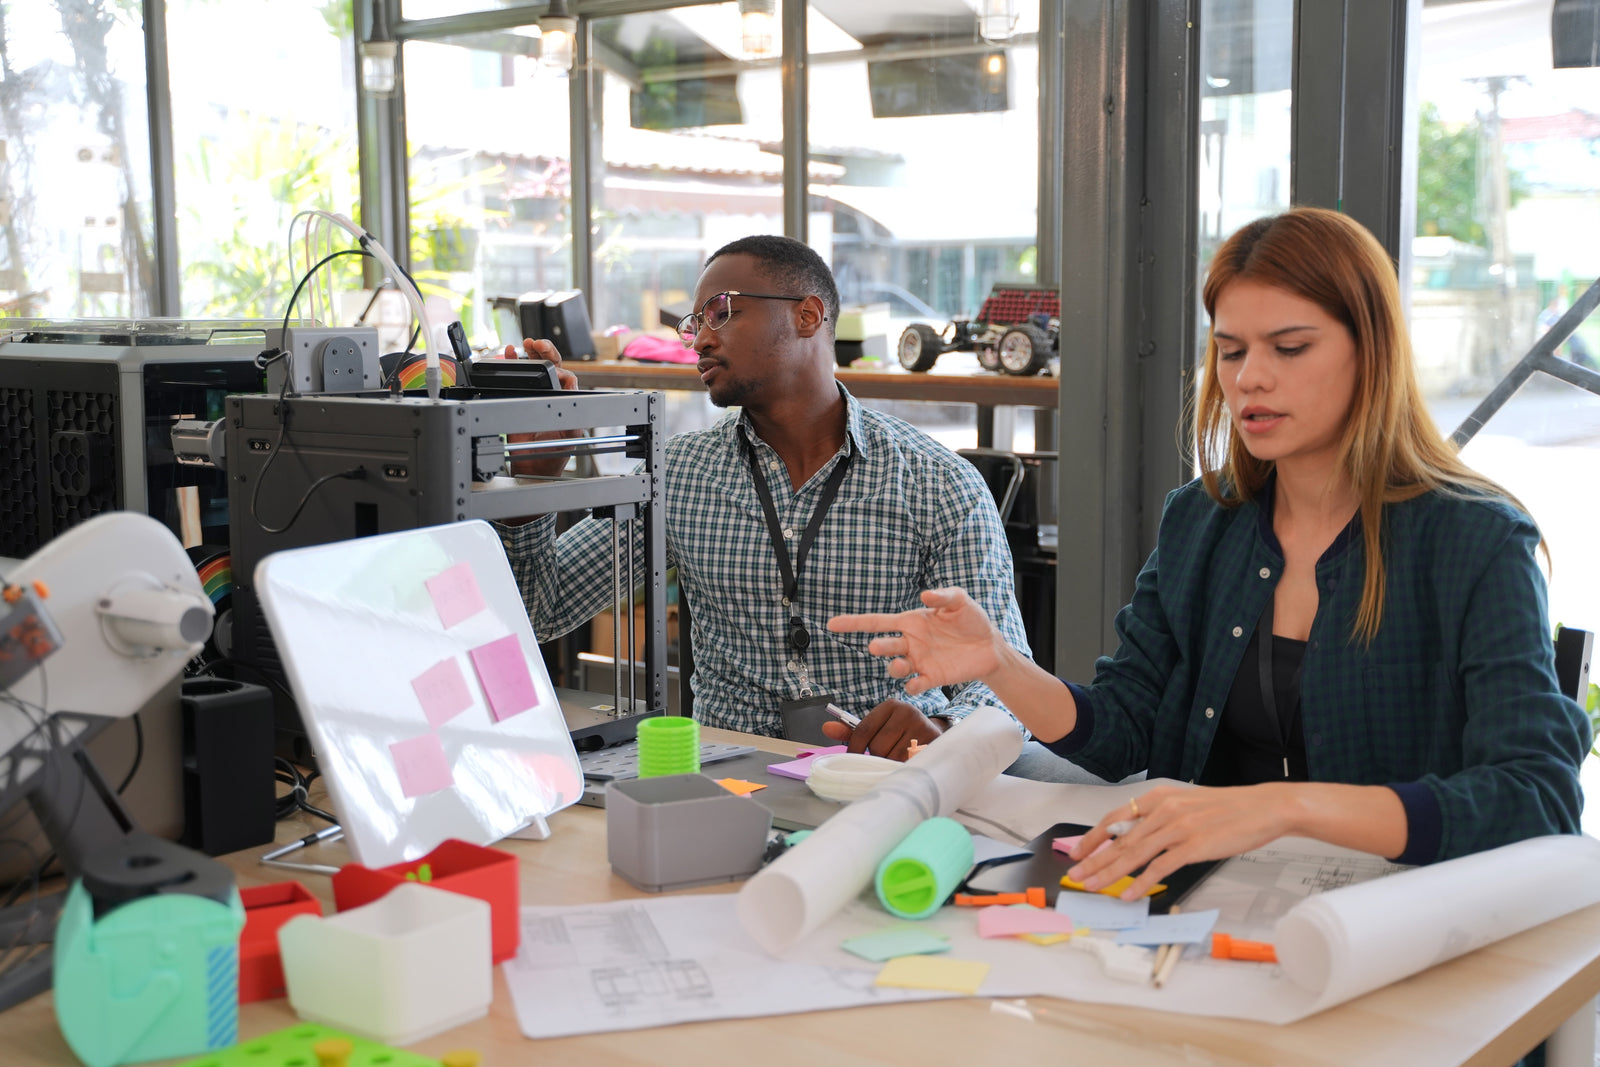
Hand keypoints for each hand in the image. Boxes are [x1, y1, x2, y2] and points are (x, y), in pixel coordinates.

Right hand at [504, 338, 579, 476]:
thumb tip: (571, 394)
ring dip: (529, 353)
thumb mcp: (570, 433)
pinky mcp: (518, 398)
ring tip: (523, 345)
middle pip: (550, 365)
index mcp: (566, 399)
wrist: (532, 465)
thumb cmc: (554, 451)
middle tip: (535, 343)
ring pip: (534, 368)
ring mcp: (535, 395)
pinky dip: (512, 363)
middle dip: (544, 351)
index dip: (559, 367)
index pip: (566, 375)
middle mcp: (551, 394)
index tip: (551, 368)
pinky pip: (516, 378)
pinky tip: (509, 353)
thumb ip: (573, 414)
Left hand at [819, 699, 943, 759]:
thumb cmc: (900, 734)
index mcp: (889, 706)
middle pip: (876, 747)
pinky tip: (908, 763)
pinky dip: (904, 768)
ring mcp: (921, 726)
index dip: (854, 750)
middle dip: (877, 758)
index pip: (862, 731)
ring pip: (892, 757)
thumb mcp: (878, 728)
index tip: (854, 760)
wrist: (935, 736)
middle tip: (885, 757)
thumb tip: (826, 728)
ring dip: (891, 764)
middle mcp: (906, 711)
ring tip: (898, 759)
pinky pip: (908, 763)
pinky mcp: (932, 741)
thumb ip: (851, 730)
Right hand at [827, 588, 1007, 695]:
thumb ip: (943, 596)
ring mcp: (920, 662)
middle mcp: (911, 643)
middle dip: (879, 647)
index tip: (833, 624)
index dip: (854, 623)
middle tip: (877, 646)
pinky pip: (915, 685)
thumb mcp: (960, 601)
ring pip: (896, 668)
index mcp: (912, 622)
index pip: (876, 622)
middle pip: (885, 646)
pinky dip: (913, 686)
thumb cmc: (971, 620)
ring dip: (895, 668)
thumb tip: (925, 595)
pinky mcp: (933, 678)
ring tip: (903, 665)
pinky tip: (918, 682)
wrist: (990, 646)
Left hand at [1066, 783, 1295, 899]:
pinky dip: (1141, 883)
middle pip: (1120, 839)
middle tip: (1075, 875)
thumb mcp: (1187, 803)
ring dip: (1109, 873)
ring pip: (1134, 854)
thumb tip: (1136, 837)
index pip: (1115, 818)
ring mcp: (1178, 828)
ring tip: (1092, 886)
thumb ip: (1161, 817)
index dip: (1094, 837)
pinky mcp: (1193, 846)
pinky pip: (1160, 868)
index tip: (1078, 851)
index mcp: (1159, 797)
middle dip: (1093, 860)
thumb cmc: (1228, 809)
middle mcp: (1163, 810)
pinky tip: (1128, 894)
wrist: (1263, 808)